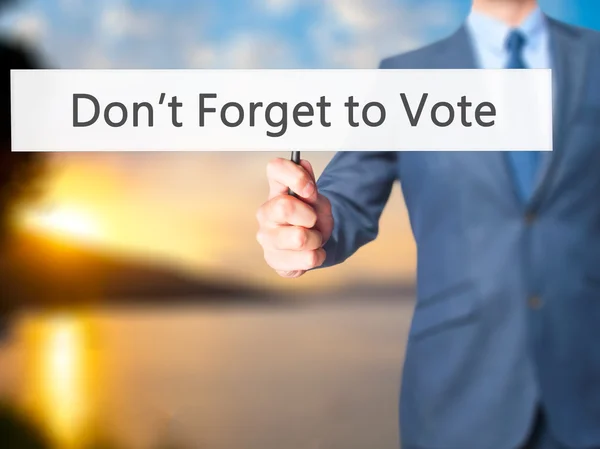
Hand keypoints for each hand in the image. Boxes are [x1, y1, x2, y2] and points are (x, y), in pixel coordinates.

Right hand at [256, 157, 333, 277]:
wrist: (314, 246)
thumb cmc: (311, 220)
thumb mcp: (316, 200)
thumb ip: (310, 185)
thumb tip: (303, 164)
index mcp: (275, 192)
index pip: (275, 169)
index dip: (295, 177)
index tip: (310, 190)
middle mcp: (265, 213)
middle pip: (284, 206)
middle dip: (310, 216)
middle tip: (313, 221)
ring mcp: (266, 238)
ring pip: (299, 237)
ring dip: (316, 239)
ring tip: (312, 239)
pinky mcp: (273, 260)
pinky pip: (306, 259)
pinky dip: (318, 256)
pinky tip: (311, 252)